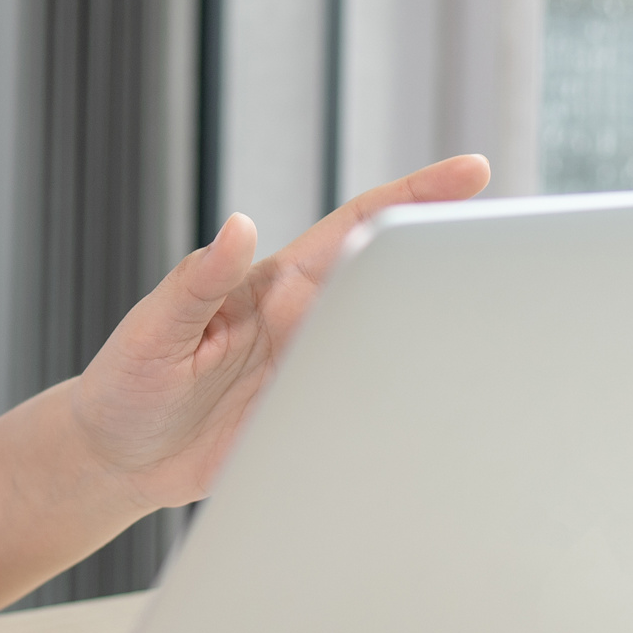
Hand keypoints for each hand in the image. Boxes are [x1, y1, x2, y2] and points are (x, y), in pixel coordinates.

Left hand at [66, 155, 492, 509]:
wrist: (115, 459)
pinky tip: (456, 408)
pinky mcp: (317, 425)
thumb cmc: (126, 382)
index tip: (472, 173)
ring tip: (509, 321)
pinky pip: (375, 411)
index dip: (415, 198)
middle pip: (395, 281)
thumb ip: (197, 281)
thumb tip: (241, 227)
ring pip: (396, 346)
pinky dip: (414, 407)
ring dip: (445, 333)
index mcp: (277, 286)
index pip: (358, 230)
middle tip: (517, 243)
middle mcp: (308, 324)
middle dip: (455, 255)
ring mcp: (318, 374)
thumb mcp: (154, 329)